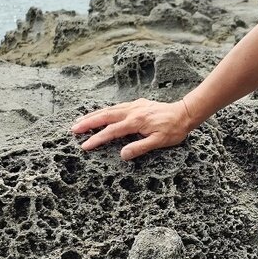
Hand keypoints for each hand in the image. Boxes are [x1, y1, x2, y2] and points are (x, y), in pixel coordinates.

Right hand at [70, 97, 198, 159]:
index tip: (85, 145)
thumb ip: (139, 148)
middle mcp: (132, 111)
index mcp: (135, 121)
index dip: (97, 139)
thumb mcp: (158, 142)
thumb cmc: (173, 130)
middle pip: (104, 116)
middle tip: (73, 129)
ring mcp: (134, 106)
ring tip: (80, 121)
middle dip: (88, 122)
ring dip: (93, 115)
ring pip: (109, 109)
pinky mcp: (137, 104)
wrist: (184, 113)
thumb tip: (122, 155)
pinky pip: (116, 106)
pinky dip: (105, 110)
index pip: (111, 131)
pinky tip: (100, 113)